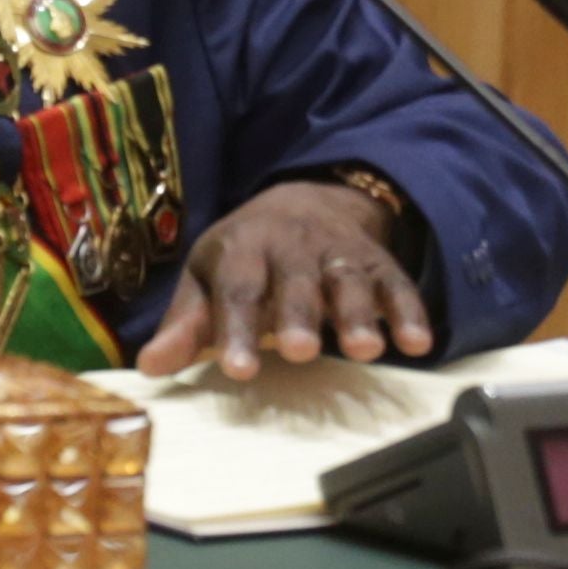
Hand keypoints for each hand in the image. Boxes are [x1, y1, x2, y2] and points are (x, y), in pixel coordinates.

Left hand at [135, 178, 435, 380]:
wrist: (305, 199)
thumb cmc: (246, 255)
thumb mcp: (208, 279)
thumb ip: (187, 325)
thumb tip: (149, 367)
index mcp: (242, 247)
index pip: (238, 289)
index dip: (237, 329)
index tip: (238, 369)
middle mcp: (292, 245)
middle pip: (295, 280)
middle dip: (299, 315)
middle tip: (298, 352)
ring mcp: (338, 251)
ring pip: (349, 278)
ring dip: (358, 313)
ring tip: (364, 350)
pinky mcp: (378, 262)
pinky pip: (397, 283)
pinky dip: (409, 311)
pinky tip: (418, 344)